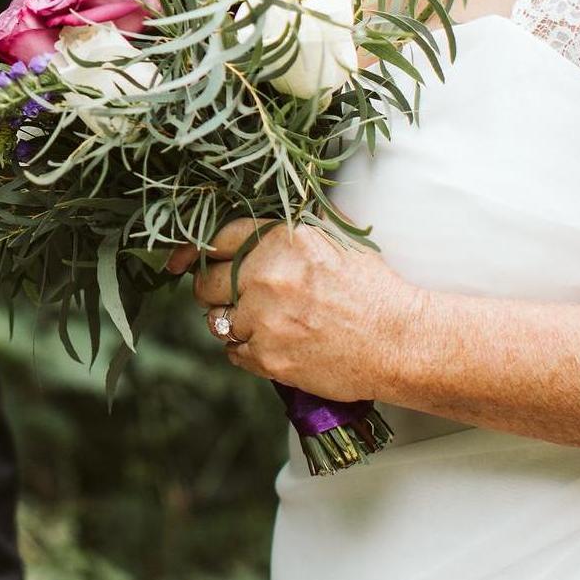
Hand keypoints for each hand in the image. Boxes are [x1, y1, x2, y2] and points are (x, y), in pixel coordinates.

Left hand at [167, 219, 420, 403]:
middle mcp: (265, 275)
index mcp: (280, 239)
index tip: (178, 262)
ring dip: (232, 323)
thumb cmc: (373, 289)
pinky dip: (246, 351)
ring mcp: (264, 319)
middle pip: (206, 283)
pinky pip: (233, 352)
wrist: (401, 341)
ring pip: (216, 321)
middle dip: (214, 291)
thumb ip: (288, 231)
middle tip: (234, 298)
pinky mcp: (268, 358)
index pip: (215, 239)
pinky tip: (273, 345)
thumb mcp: (334, 239)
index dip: (194, 251)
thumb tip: (253, 222)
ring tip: (264, 324)